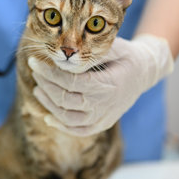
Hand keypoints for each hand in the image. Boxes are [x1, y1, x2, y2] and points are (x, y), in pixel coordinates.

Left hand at [28, 35, 173, 136]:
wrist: (144, 72)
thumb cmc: (125, 56)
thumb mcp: (114, 47)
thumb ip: (91, 53)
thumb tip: (67, 58)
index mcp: (107, 85)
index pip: (70, 82)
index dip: (49, 73)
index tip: (35, 63)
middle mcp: (105, 105)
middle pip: (65, 100)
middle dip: (45, 85)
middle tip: (35, 71)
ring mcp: (103, 117)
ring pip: (68, 118)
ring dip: (49, 105)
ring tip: (37, 89)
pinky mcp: (102, 124)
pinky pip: (78, 130)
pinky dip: (61, 126)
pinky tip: (48, 116)